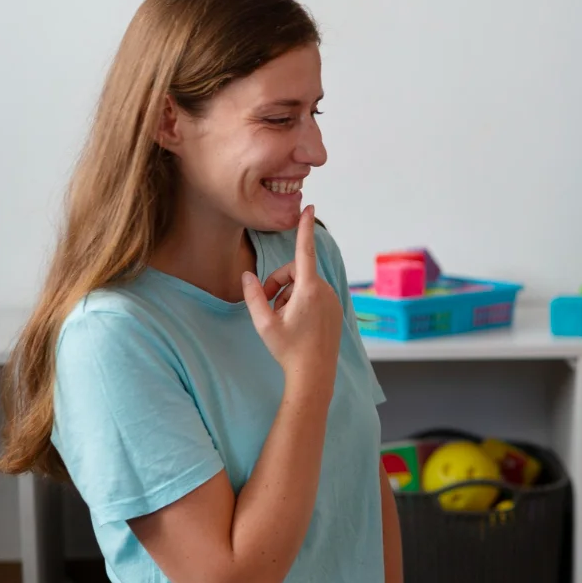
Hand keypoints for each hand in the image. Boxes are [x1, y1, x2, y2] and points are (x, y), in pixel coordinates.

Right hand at [241, 205, 341, 381]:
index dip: (305, 228)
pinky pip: (313, 296)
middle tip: (266, 304)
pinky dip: (300, 303)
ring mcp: (332, 300)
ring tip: (281, 319)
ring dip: (287, 295)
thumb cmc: (288, 350)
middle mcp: (325, 291)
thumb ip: (253, 296)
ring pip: (303, 285)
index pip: (305, 251)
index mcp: (309, 290)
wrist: (314, 375)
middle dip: (278, 283)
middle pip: (295, 272)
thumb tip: (246, 276)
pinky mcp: (335, 309)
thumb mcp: (263, 323)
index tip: (310, 207)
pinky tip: (295, 324)